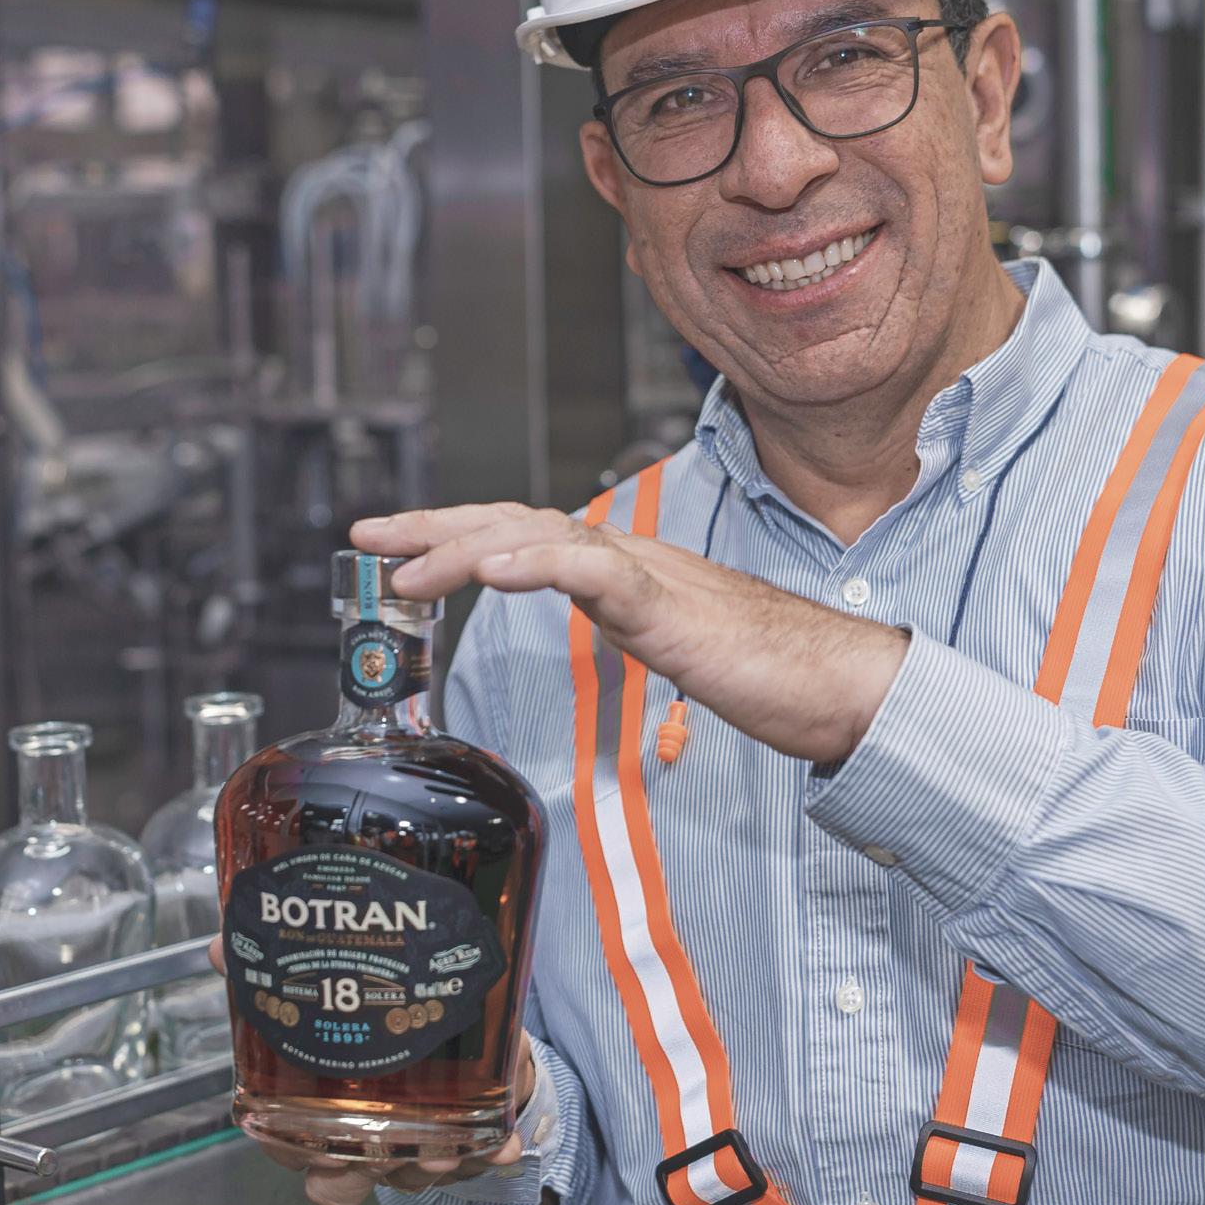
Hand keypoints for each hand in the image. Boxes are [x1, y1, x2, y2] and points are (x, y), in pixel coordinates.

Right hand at [207, 936, 535, 1204]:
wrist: (454, 1006)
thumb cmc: (378, 999)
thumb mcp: (330, 973)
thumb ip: (276, 959)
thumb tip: (216, 946)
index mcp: (322, 1106)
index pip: (291, 1148)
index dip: (297, 1155)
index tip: (315, 1151)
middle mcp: (364, 1136)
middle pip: (347, 1178)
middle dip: (365, 1173)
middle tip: (385, 1151)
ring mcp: (416, 1141)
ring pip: (412, 1172)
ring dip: (429, 1164)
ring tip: (443, 1147)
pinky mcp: (469, 1131)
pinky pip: (476, 1155)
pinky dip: (489, 1151)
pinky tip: (503, 1143)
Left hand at [351, 503, 908, 766]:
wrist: (839, 680)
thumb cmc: (766, 668)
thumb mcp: (667, 643)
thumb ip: (623, 622)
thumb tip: (588, 622)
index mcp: (617, 569)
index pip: (520, 537)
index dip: (453, 536)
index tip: (393, 547)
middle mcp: (624, 558)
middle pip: (512, 523)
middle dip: (431, 526)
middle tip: (365, 535)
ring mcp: (646, 576)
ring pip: (541, 539)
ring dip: (464, 548)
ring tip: (406, 565)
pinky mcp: (670, 607)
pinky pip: (594, 575)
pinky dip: (537, 567)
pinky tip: (492, 574)